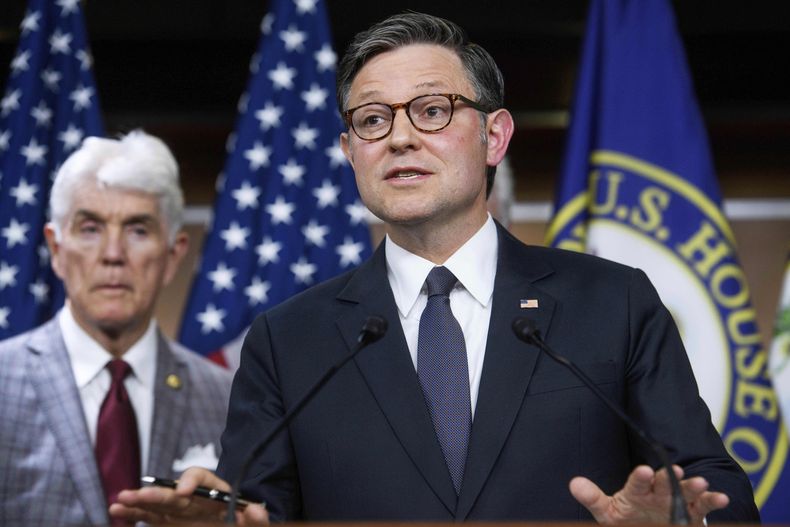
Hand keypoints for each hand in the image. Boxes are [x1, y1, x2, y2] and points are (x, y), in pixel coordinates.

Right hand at [109, 467, 268, 524]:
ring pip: (158, 505)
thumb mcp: (253, 518)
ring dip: (139, 503)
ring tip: (121, 500)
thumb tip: (256, 511)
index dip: (190, 480)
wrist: (237, 520)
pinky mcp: (171, 522)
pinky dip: (136, 515)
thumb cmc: (243, 517)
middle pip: (173, 493)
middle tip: (139, 494)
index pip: (200, 477)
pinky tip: (118, 511)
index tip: (183, 492)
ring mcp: (180, 510)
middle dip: (157, 495)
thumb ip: (257, 518)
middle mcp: (193, 497)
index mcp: (214, 491)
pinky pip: (153, 518)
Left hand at [569, 464, 729, 523]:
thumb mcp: (608, 512)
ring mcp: (676, 502)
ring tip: (700, 482)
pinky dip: (713, 501)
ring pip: (686, 491)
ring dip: (694, 486)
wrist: (648, 526)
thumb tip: (574, 484)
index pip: (637, 482)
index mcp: (637, 490)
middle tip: (676, 470)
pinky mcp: (692, 514)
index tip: (641, 471)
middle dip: (670, 477)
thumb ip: (593, 498)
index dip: (640, 477)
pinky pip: (704, 506)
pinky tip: (721, 498)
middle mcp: (658, 492)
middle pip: (665, 482)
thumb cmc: (627, 518)